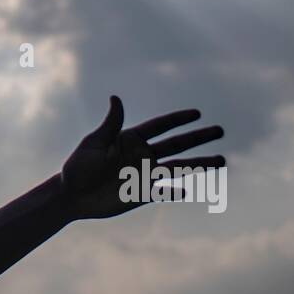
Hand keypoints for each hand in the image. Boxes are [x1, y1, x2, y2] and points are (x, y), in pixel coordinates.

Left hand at [59, 96, 224, 219]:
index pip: (160, 126)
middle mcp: (142, 155)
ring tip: (222, 161)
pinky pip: (164, 191)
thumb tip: (116, 97)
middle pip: (176, 145)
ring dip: (199, 164)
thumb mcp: (94, 144)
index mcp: (131, 139)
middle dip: (198, 138)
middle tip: (220, 131)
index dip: (178, 120)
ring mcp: (144, 175)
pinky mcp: (142, 194)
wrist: (71, 196)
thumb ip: (111, 125)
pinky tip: (189, 190)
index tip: (197, 114)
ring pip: (177, 167)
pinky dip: (175, 191)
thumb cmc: (78, 167)